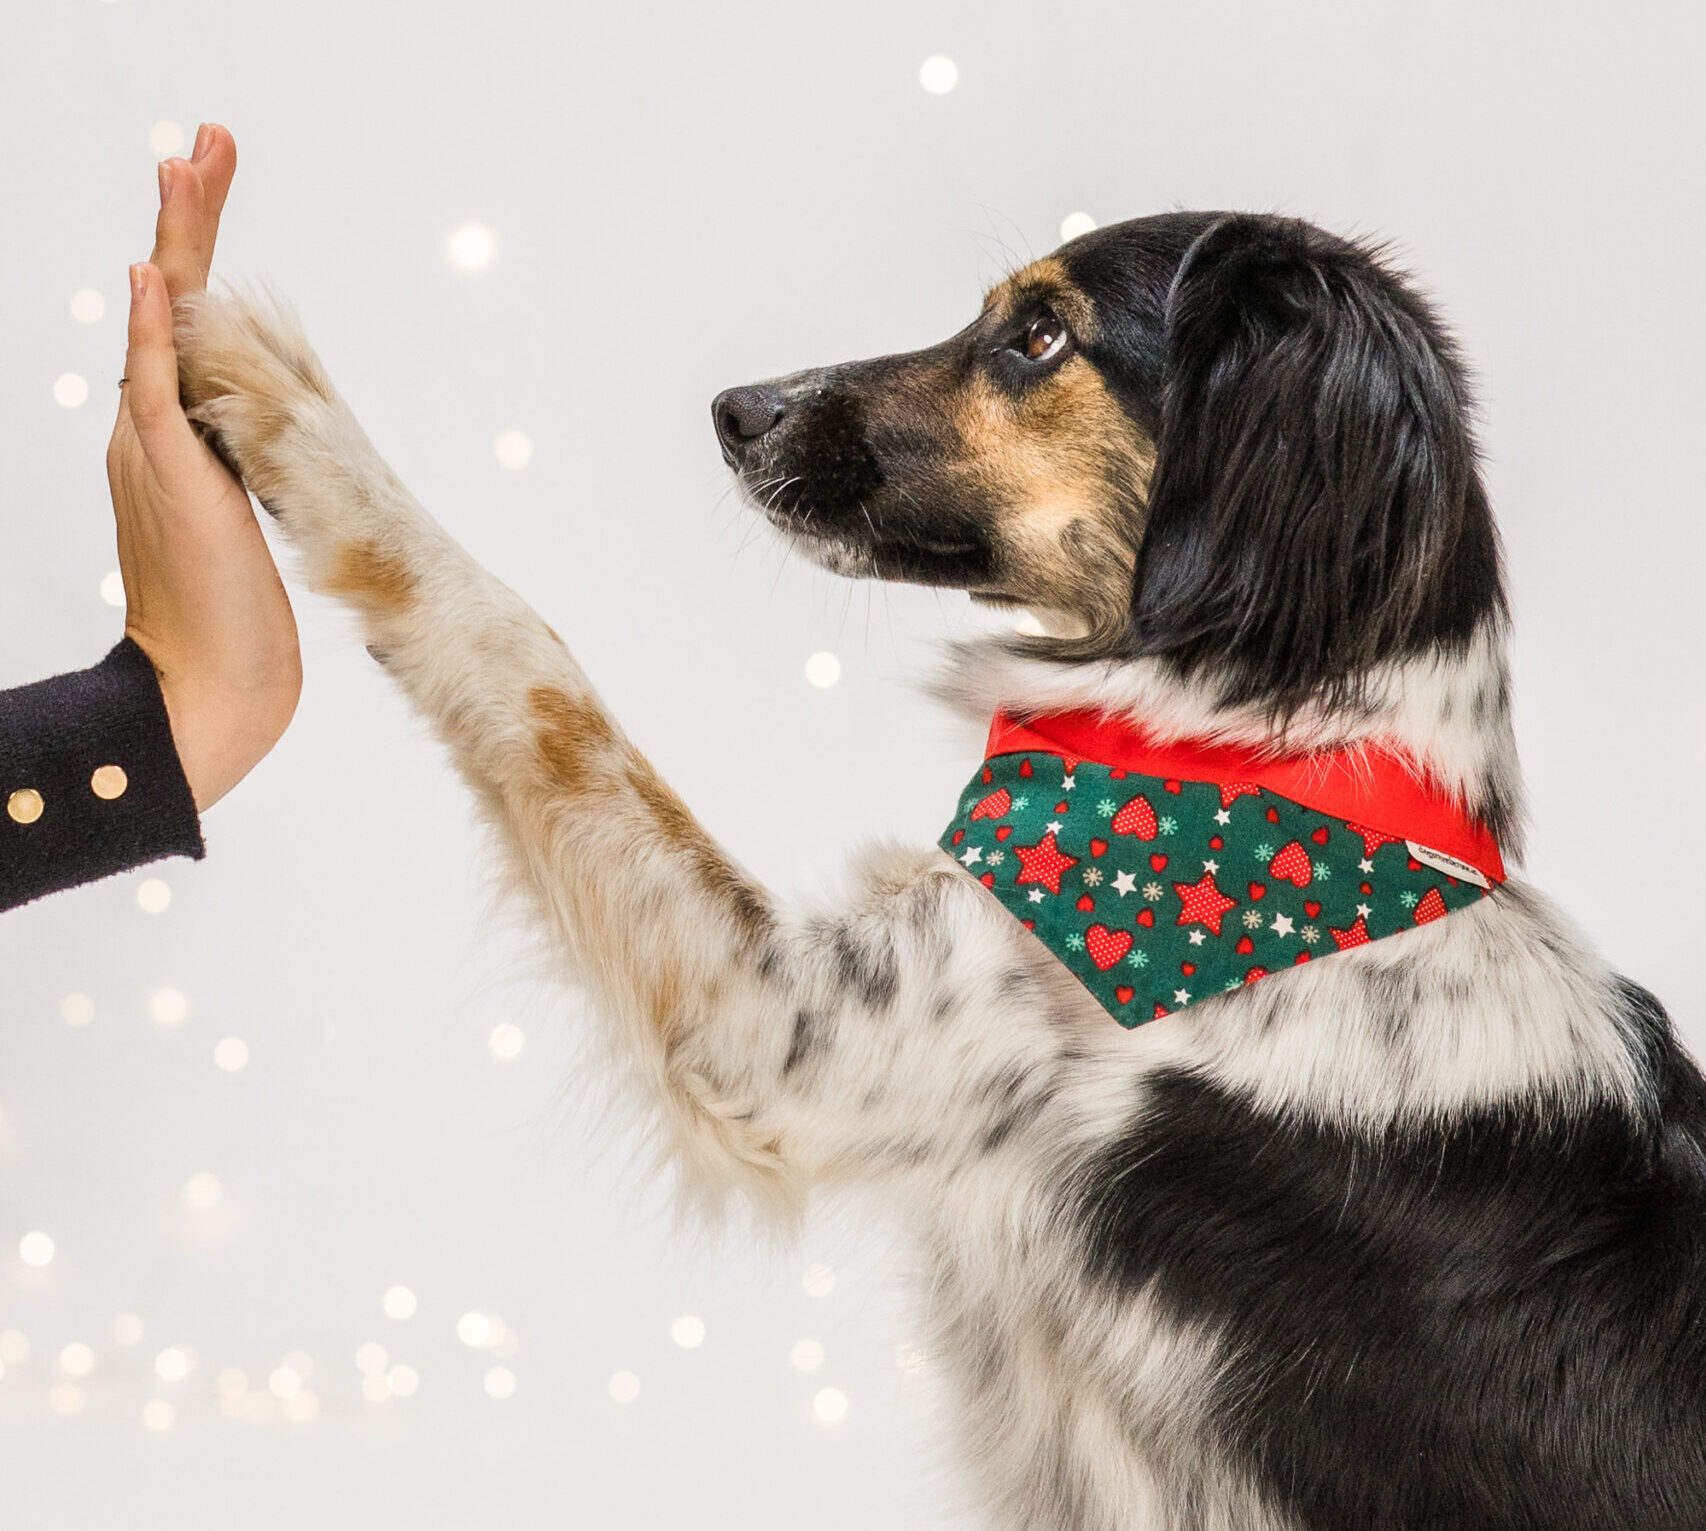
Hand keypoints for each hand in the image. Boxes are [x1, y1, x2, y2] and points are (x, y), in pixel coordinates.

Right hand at [108, 124, 301, 810]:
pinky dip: (152, 332)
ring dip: (178, 241)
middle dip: (190, 219)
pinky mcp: (173, 476)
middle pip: (171, 301)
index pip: (186, 327)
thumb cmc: (235, 619)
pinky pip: (157, 390)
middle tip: (207, 142)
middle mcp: (155, 430)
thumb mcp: (240, 524)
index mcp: (175, 438)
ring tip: (186, 161)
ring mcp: (157, 448)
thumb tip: (264, 454)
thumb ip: (242, 475)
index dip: (197, 259)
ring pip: (163, 324)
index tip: (211, 183)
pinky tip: (152, 274)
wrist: (212, 684)